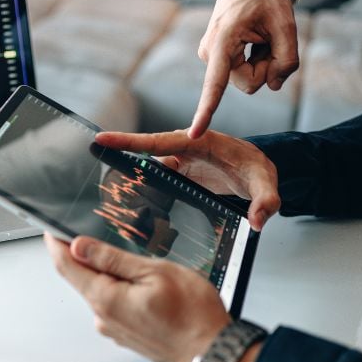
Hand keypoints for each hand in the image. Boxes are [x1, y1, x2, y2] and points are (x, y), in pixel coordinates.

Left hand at [45, 233, 230, 361]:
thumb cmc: (193, 315)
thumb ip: (113, 259)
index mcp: (106, 299)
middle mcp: (104, 318)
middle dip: (83, 256)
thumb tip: (79, 246)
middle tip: (94, 233)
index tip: (51, 230)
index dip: (56, 245)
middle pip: (81, 279)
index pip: (67, 267)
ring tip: (132, 261)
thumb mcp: (154, 272)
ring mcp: (115, 329)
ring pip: (100, 292)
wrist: (214, 351)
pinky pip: (114, 305)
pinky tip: (140, 283)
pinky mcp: (127, 335)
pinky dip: (119, 290)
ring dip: (106, 273)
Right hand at [95, 129, 279, 230]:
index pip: (159, 141)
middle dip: (119, 159)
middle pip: (144, 154)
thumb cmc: (259, 169)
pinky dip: (143, 192)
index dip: (129, 141)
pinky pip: (155, 181)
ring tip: (111, 198)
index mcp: (199, 142)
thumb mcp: (267, 183)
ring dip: (131, 181)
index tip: (102, 139)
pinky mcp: (178, 175)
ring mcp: (179, 163)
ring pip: (148, 171)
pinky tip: (132, 207)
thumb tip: (257, 222)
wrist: (257, 170)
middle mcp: (184, 149)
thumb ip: (266, 201)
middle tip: (94, 170)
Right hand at [189, 0, 298, 137]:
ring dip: (260, 62)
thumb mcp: (287, 25)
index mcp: (224, 40)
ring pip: (244, 80)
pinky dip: (254, 59)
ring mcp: (210, 55)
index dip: (206, 110)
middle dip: (265, 69)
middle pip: (247, 84)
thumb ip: (286, 61)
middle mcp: (210, 52)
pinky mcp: (214, 57)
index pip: (215, 83)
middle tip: (271, 40)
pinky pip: (240, 72)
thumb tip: (273, 86)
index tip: (194, 135)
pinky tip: (253, 39)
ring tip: (260, 36)